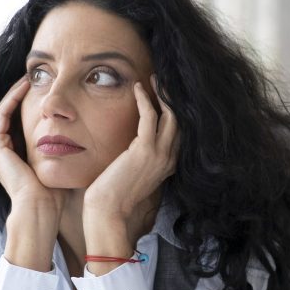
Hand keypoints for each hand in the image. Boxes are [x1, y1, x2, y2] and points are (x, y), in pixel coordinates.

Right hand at [0, 77, 63, 268]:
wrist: (40, 211)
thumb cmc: (55, 196)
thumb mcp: (59, 167)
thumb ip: (64, 153)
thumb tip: (85, 141)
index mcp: (12, 158)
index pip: (17, 124)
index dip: (29, 105)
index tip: (45, 90)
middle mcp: (0, 153)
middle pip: (8, 114)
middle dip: (19, 94)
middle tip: (34, 76)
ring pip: (2, 110)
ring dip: (15, 92)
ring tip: (29, 76)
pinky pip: (1, 114)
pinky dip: (12, 99)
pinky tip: (25, 86)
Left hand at [83, 77, 179, 246]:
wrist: (108, 211)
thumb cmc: (115, 196)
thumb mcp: (135, 175)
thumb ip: (141, 160)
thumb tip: (134, 147)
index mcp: (169, 165)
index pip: (179, 132)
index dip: (175, 111)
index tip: (166, 94)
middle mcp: (170, 158)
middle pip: (180, 121)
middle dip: (173, 98)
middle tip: (163, 80)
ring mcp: (160, 155)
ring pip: (171, 116)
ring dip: (163, 94)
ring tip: (154, 79)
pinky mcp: (145, 150)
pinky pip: (150, 117)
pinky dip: (145, 99)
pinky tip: (138, 88)